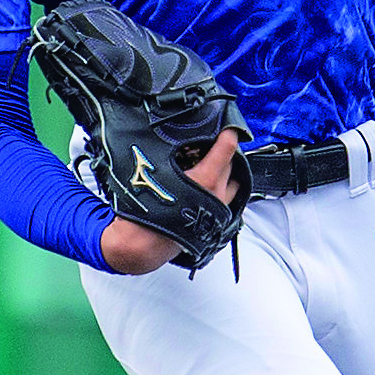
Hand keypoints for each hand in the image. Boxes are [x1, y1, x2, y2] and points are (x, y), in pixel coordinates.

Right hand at [96, 126, 243, 272]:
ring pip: (234, 185)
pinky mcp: (216, 224)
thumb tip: (179, 141)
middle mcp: (217, 196)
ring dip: (227, 174)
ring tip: (211, 166)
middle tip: (211, 145)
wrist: (141, 246)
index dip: (228, 134)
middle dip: (224, 153)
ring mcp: (219, 211)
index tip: (228, 127)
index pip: (227, 149)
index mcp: (206, 180)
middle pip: (232, 165)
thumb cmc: (144, 213)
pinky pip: (228, 201)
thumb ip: (171, 153)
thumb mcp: (152, 172)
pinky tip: (206, 188)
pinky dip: (222, 191)